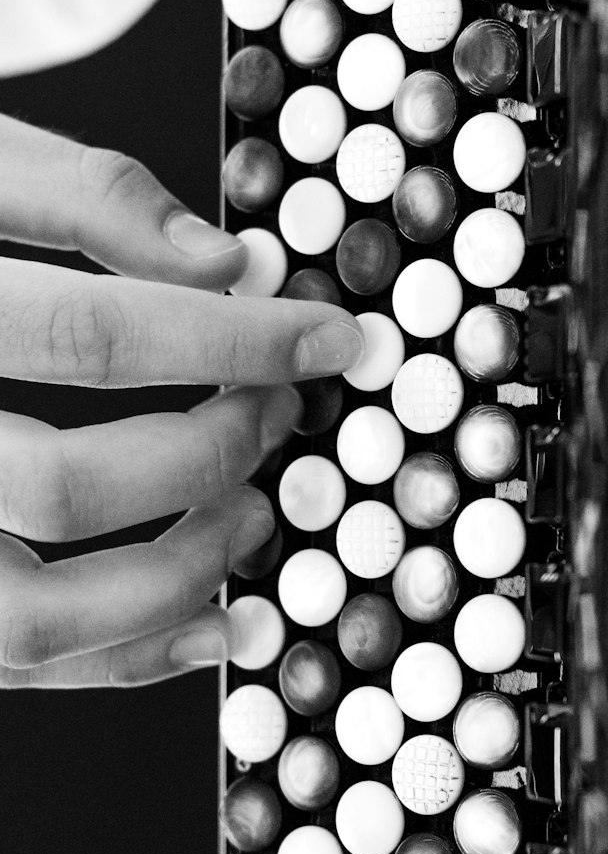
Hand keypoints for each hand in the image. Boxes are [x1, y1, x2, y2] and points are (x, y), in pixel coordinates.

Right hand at [0, 114, 362, 688]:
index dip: (229, 342)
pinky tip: (213, 620)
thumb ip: (75, 191)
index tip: (329, 337)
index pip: (85, 335)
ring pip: (28, 614)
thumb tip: (226, 263)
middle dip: (209, 453)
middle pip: (61, 487)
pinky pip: (11, 662)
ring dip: (174, 577)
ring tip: (254, 515)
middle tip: (281, 411)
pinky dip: (125, 659)